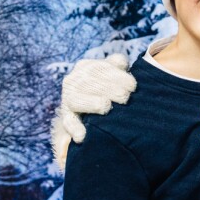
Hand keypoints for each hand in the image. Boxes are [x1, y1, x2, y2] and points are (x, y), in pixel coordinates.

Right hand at [51, 53, 136, 169]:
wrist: (94, 102)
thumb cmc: (112, 85)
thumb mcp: (115, 70)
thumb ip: (117, 63)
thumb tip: (121, 63)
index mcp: (87, 67)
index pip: (101, 68)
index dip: (117, 76)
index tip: (132, 86)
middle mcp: (74, 80)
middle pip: (89, 82)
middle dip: (109, 89)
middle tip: (125, 97)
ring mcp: (68, 98)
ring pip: (76, 99)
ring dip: (92, 103)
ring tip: (106, 106)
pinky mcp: (67, 116)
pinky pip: (68, 122)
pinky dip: (75, 129)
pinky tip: (81, 136)